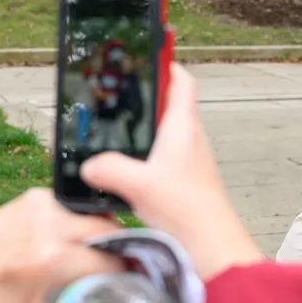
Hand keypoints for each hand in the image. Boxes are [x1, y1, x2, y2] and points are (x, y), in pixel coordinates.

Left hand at [0, 188, 123, 302]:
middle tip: (120, 272)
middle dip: (119, 253)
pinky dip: (82, 222)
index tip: (129, 288)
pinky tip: (78, 240)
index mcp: (50, 259)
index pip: (110, 262)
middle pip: (110, 233)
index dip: (126, 276)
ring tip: (102, 257)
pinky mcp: (36, 196)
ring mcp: (42, 205)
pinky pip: (75, 207)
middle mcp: (49, 226)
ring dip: (104, 234)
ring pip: (96, 216)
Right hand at [81, 64, 264, 281]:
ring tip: (111, 131)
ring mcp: (188, 164)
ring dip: (141, 131)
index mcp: (183, 128)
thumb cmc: (188, 213)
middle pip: (167, 106)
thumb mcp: (140, 185)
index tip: (146, 50)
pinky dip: (141, 159)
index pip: (180, 81)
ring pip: (161, 136)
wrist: (214, 252)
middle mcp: (189, 141)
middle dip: (143, 98)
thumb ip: (109, 169)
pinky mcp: (182, 186)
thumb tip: (87, 165)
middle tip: (115, 91)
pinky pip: (159, 161)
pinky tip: (120, 173)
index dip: (165, 62)